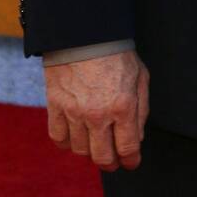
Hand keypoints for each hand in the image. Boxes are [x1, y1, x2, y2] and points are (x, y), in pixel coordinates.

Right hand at [44, 50, 149, 171]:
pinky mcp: (55, 106)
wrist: (85, 33)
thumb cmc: (117, 54)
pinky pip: (58, 139)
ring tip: (95, 143)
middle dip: (111, 163)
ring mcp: (74, 112)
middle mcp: (97, 114)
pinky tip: (75, 136)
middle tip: (114, 160)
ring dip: (89, 151)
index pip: (128, 149)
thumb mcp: (140, 78)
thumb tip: (137, 139)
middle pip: (102, 157)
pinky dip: (66, 143)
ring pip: (80, 150)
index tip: (131, 162)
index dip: (131, 161)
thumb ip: (141, 111)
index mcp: (123, 107)